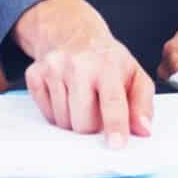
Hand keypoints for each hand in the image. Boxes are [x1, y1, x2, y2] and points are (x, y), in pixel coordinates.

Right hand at [14, 0, 152, 145]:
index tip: (116, 144)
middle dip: (92, 127)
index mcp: (108, 65)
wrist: (73, 32)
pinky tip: (65, 94)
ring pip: (63, 122)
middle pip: (83, 123)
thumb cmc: (107, 59)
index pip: (112, 100)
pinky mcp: (34, 73)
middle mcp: (78, 64)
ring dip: (74, 120)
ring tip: (81, 98)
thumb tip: (143, 130)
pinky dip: (57, 112)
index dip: (115, 124)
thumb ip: (143, 103)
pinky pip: (46, 115)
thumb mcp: (134, 74)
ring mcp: (53, 68)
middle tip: (97, 108)